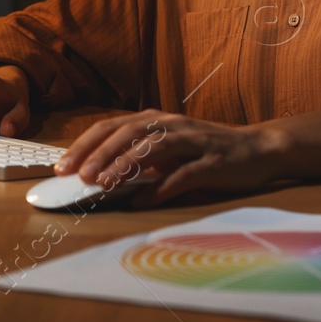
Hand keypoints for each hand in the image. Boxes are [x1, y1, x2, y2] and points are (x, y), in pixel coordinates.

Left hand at [53, 110, 281, 208]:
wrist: (258, 149)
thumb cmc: (207, 151)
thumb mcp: (169, 150)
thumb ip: (139, 158)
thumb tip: (100, 175)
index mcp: (156, 120)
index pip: (111, 127)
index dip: (85, 144)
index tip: (62, 165)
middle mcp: (171, 125)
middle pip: (127, 133)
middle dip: (99, 154)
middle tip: (78, 176)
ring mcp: (193, 141)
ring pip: (152, 148)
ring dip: (125, 165)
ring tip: (103, 184)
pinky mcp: (213, 161)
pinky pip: (183, 174)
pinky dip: (161, 187)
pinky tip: (143, 201)